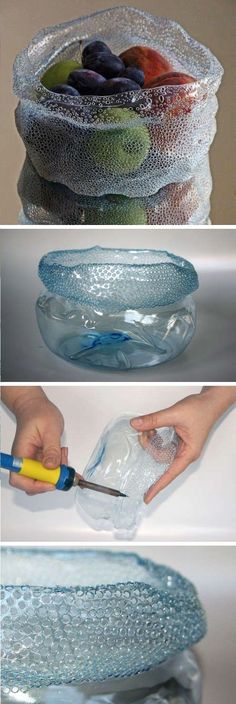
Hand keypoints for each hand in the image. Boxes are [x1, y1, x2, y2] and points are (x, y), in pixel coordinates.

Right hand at [9, 393, 64, 494]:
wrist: (36, 406)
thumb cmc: (38, 413)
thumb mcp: (50, 429)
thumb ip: (51, 449)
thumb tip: (51, 466)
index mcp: (21, 454)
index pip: (20, 479)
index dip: (35, 486)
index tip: (52, 482)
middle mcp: (25, 460)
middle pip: (32, 482)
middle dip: (51, 479)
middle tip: (64, 470)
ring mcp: (33, 461)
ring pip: (44, 477)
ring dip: (57, 472)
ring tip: (63, 454)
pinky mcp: (40, 459)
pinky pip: (49, 470)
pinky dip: (60, 468)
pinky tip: (64, 457)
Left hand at [131, 388, 234, 502]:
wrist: (210, 401)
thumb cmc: (201, 410)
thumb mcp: (174, 414)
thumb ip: (154, 420)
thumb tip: (136, 425)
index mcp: (188, 453)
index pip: (170, 474)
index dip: (157, 486)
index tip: (147, 496)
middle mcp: (184, 452)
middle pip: (160, 459)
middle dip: (149, 447)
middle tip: (143, 433)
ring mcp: (181, 446)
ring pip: (160, 451)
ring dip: (151, 440)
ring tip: (148, 428)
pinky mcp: (177, 439)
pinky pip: (162, 443)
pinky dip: (155, 436)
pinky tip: (153, 428)